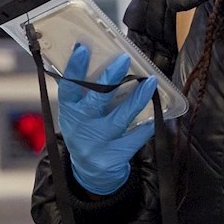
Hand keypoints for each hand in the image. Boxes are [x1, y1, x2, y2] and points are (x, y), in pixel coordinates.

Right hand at [55, 43, 158, 195]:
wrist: (89, 174)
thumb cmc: (86, 133)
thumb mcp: (76, 116)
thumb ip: (85, 95)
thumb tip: (104, 58)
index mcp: (69, 113)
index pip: (68, 89)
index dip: (74, 69)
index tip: (83, 48)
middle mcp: (80, 129)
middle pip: (96, 101)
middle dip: (110, 78)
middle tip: (124, 59)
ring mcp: (96, 145)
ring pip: (120, 119)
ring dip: (137, 99)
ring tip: (150, 82)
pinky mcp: (112, 158)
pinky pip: (133, 139)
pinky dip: (145, 127)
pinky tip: (155, 116)